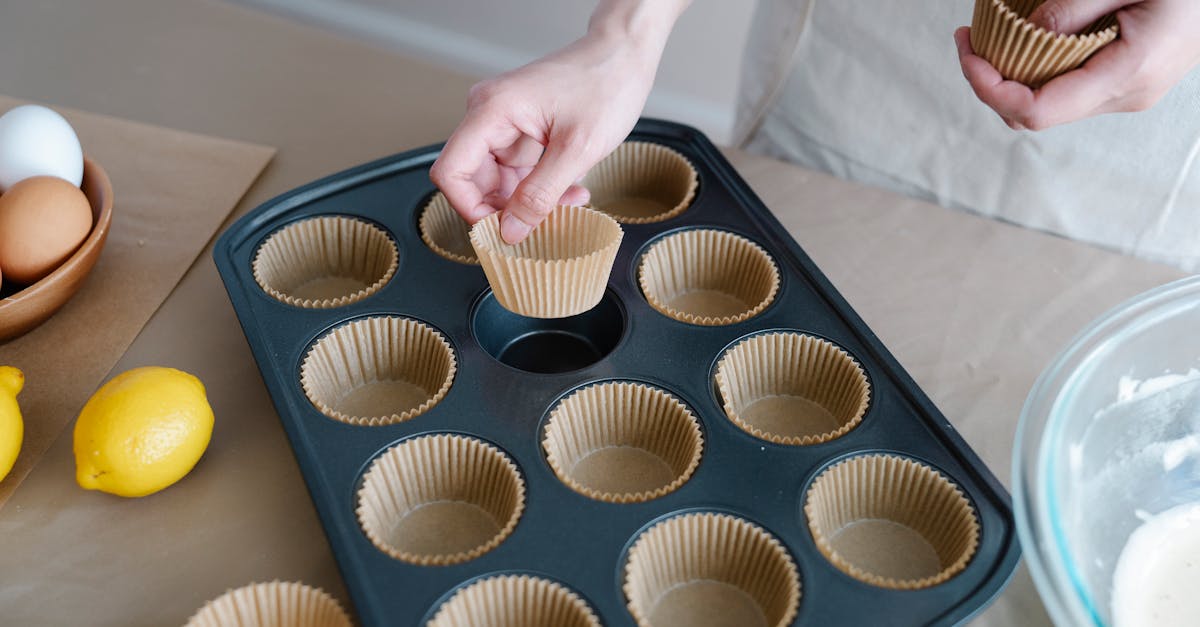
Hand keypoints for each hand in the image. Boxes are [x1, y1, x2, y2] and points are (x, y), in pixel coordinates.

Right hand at [430, 1, 686, 243]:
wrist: (625, 56)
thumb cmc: (606, 85)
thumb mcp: (577, 150)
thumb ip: (539, 195)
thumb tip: (509, 231)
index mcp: (491, 110)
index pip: (451, 172)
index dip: (469, 208)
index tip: (501, 231)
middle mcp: (488, 113)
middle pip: (472, 180)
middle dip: (506, 208)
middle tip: (542, 224)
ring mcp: (503, 121)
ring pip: (497, 180)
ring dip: (528, 200)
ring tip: (569, 204)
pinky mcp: (520, 128)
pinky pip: (516, 170)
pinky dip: (539, 186)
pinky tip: (569, 190)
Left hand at [955, 0, 1199, 129]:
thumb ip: (1074, 9)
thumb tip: (1023, 33)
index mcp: (1127, 73)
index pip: (1035, 110)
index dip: (989, 88)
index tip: (968, 53)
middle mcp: (1125, 96)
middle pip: (1033, 114)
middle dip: (992, 82)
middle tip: (969, 39)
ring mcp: (1126, 95)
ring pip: (1047, 105)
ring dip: (1012, 77)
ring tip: (990, 38)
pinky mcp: (1124, 85)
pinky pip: (1067, 90)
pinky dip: (1037, 70)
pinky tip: (1026, 40)